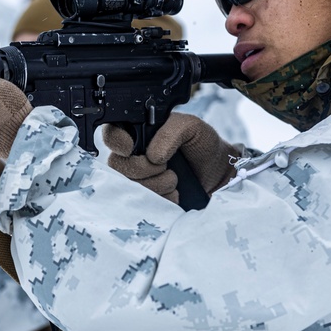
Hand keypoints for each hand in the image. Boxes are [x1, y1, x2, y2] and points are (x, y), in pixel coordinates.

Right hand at [103, 113, 242, 203]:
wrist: (218, 174)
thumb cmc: (202, 145)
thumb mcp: (191, 127)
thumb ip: (171, 131)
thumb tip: (153, 155)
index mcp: (139, 132)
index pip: (112, 133)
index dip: (116, 141)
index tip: (130, 148)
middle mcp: (133, 155)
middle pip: (116, 164)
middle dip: (143, 168)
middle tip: (165, 165)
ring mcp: (137, 179)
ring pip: (129, 186)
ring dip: (155, 184)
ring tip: (174, 179)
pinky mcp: (146, 199)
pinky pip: (141, 203)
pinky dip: (160, 199)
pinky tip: (174, 193)